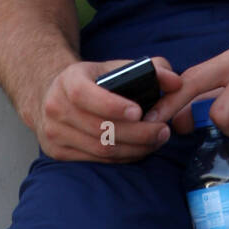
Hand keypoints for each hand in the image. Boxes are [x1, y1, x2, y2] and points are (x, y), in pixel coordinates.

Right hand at [30, 56, 182, 161]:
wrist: (53, 95)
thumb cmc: (93, 80)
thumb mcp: (115, 67)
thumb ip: (150, 69)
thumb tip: (175, 82)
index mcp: (68, 81)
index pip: (85, 95)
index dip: (112, 105)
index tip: (139, 112)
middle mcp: (56, 107)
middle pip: (99, 128)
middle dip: (137, 133)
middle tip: (162, 131)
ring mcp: (54, 133)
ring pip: (100, 149)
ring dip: (134, 148)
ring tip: (156, 140)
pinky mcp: (58, 152)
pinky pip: (96, 160)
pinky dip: (122, 157)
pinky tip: (139, 149)